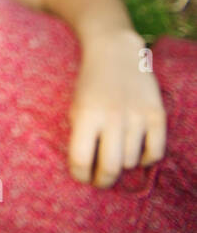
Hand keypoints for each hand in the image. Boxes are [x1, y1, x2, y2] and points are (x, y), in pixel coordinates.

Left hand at [67, 29, 166, 186]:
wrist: (115, 51)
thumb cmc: (90, 83)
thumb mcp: (75, 105)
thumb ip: (79, 134)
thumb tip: (86, 167)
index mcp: (86, 115)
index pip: (81, 159)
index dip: (80, 175)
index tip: (81, 177)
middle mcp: (112, 117)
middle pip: (109, 167)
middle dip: (102, 180)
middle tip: (99, 181)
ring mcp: (137, 116)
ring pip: (130, 161)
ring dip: (121, 164)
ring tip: (114, 157)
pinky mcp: (157, 115)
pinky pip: (155, 152)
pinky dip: (145, 159)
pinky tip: (136, 154)